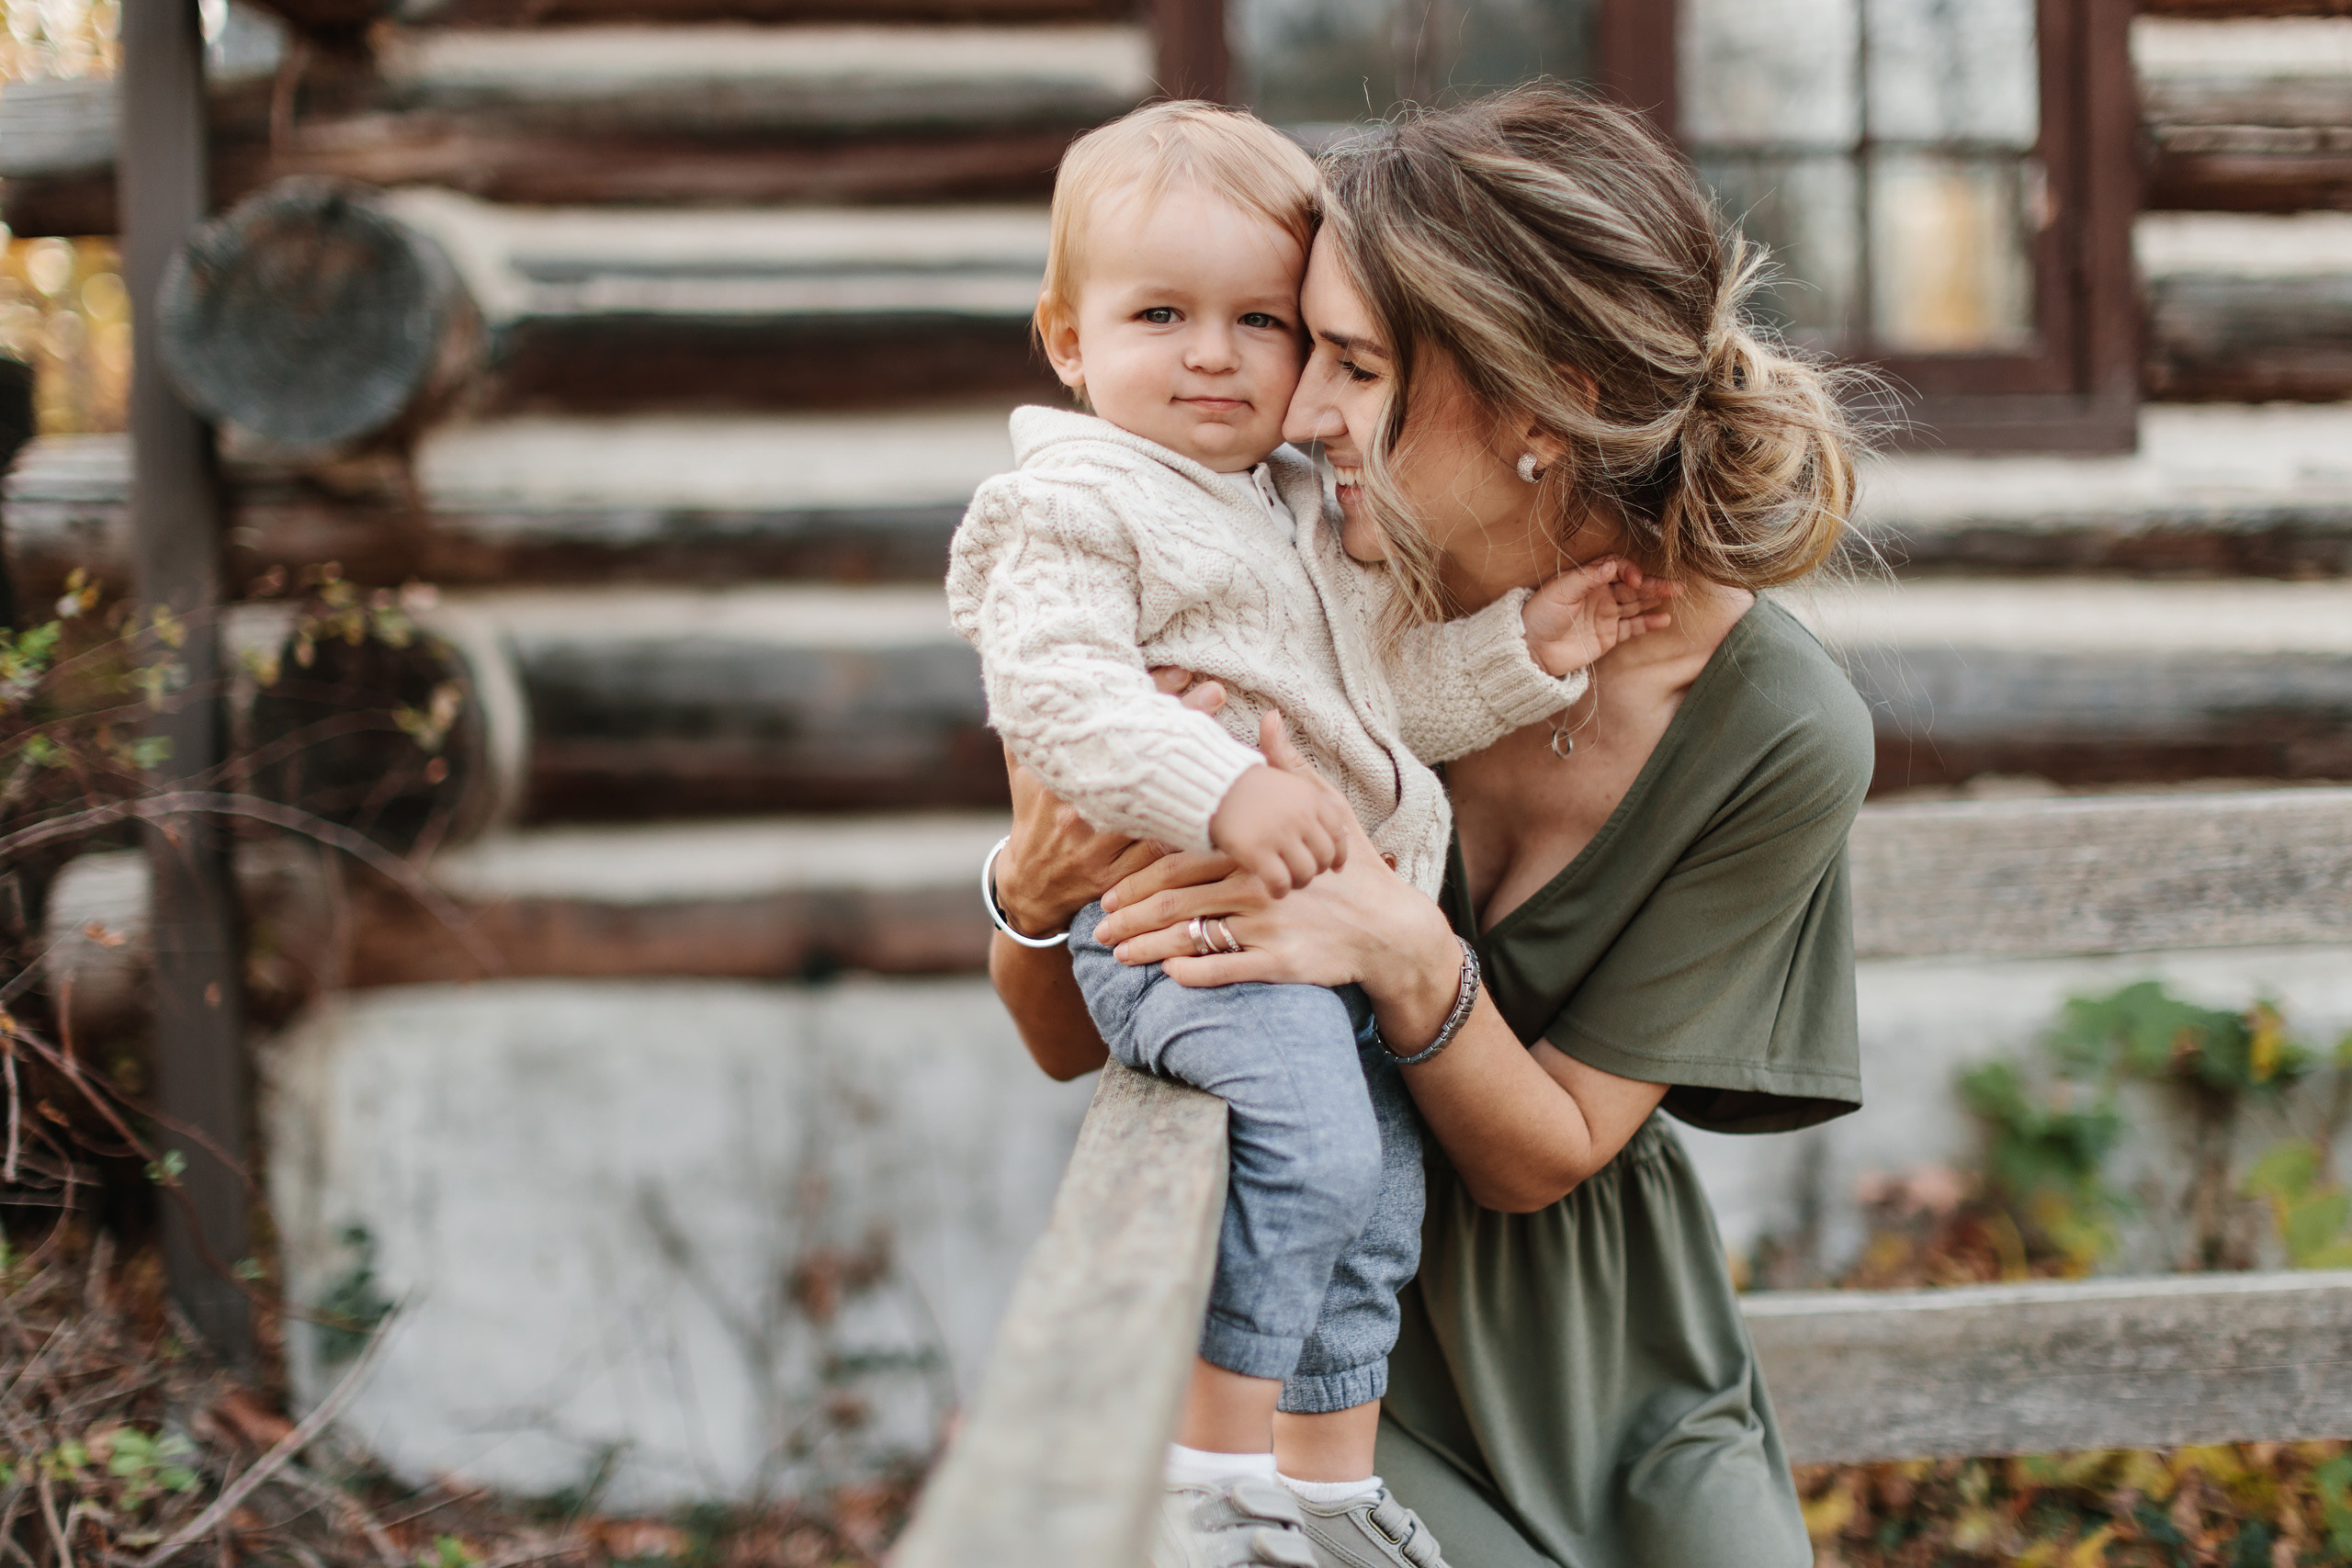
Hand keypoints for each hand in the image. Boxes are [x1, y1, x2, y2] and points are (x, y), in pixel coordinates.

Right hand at [995, 666, 1226, 934]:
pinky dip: (1192, 830)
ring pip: (1156, 805)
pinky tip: (1222, 808)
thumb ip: (1031, 730)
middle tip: (1214, 693)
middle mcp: (1078, 809)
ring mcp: (1101, 845)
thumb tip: (1032, 680)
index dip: (1146, 695)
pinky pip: (1164, 850)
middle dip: (1178, 723)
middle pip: (1136, 760)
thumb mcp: (1024, 773)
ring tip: (1229, 745)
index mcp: (1056, 777)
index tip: (1182, 672)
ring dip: (1194, 776)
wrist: (1032, 886)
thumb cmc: (1035, 817)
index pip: (1105, 726)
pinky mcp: (1121, 875)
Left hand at [1098, 712, 1454, 994]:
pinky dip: (1193, 971)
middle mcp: (1253, 889)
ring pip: (1192, 937)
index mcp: (1253, 853)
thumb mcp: (1325, 811)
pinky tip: (1168, 973)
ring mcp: (1265, 927)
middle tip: (1096, 925)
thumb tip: (1269, 718)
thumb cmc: (1354, 870)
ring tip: (1114, 954)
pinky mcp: (1279, 963)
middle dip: (1130, 914)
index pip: (1179, 863)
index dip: (1138, 876)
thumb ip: (1287, 769)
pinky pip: (1226, 968)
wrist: (1389, 928)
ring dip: (1147, 947)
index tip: (1107, 887)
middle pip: (1175, 901)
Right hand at [1207, 713, 1353, 895]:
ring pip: (1305, 874)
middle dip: (1315, 870)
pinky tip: (1272, 888)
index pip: (1338, 835)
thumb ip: (1314, 798)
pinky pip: (1280, 883)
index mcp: (1311, 797)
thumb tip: (1343, 822)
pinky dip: (1279, 890)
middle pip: (1323, 858)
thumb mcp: (1285, 775)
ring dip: (1298, 882)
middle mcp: (1300, 816)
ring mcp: (1279, 834)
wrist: (1209, 784)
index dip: (1338, 855)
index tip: (1334, 866)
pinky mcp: (1257, 851)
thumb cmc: (1248, 783)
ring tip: (1287, 880)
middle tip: (1302, 872)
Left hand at [1522, 556, 1680, 676]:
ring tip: (1676, 593)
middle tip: (1675, 585)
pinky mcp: (1609, 636)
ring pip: (1637, 604)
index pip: (1617, 568)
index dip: (1629, 571)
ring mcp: (1606, 615)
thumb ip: (1587, 577)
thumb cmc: (1540, 615)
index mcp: (1588, 579)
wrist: (1531, 648)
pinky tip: (1663, 619)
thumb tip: (1613, 565)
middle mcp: (1600, 595)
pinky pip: (1632, 627)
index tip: (1634, 580)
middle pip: (1632, 586)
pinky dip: (1648, 623)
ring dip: (1656, 598)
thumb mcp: (1559, 591)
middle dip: (1653, 584)